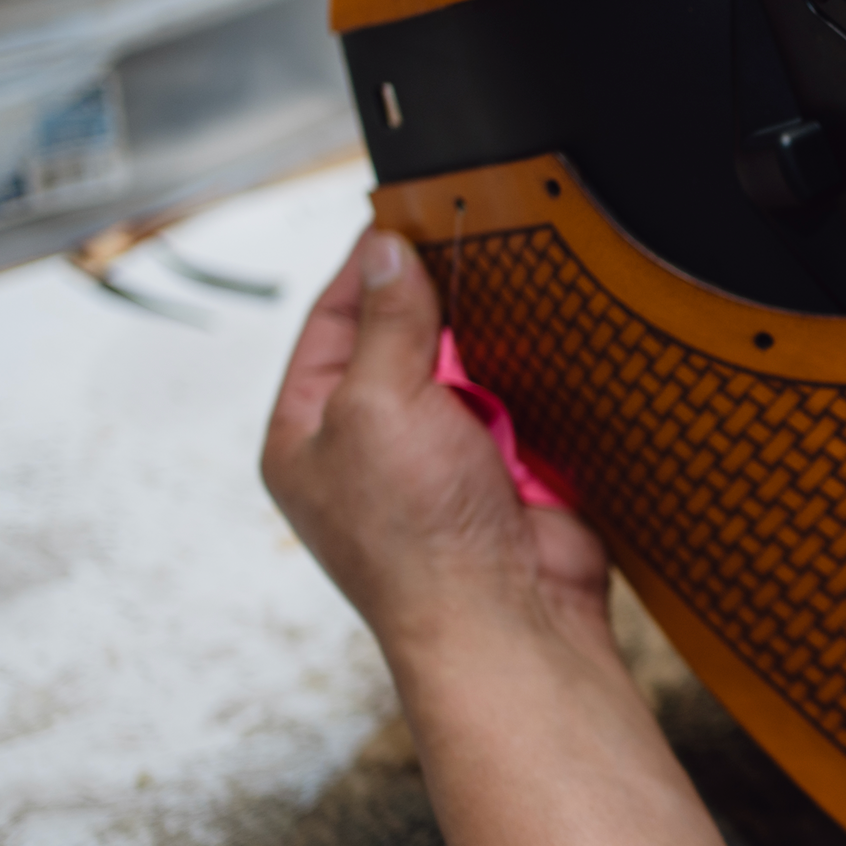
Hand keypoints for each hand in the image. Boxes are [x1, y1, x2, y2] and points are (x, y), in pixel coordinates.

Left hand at [263, 227, 615, 671]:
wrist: (507, 623)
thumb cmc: (419, 546)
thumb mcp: (377, 404)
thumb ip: (387, 321)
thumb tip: (385, 252)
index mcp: (306, 434)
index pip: (330, 323)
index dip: (366, 269)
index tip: (402, 222)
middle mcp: (368, 448)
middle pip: (400, 342)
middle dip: (433, 309)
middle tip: (464, 255)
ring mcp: (439, 462)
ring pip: (463, 371)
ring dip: (485, 353)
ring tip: (500, 313)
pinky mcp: (505, 473)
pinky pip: (518, 405)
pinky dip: (530, 388)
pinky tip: (539, 367)